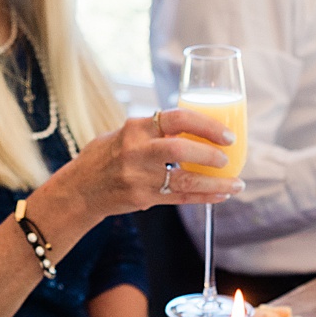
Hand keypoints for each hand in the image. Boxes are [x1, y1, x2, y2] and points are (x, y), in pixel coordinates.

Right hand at [54, 110, 241, 221]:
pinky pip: (180, 197)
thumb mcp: (122, 133)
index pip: (177, 118)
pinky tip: (220, 195)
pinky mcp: (142, 198)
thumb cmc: (104, 157)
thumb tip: (191, 126)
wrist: (79, 189)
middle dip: (211, 154)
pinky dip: (204, 197)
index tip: (227, 134)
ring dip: (215, 182)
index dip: (206, 124)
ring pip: (185, 179)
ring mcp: (138, 176)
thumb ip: (152, 130)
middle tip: (228, 158)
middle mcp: (136, 150)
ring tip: (236, 184)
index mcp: (135, 128)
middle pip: (181, 149)